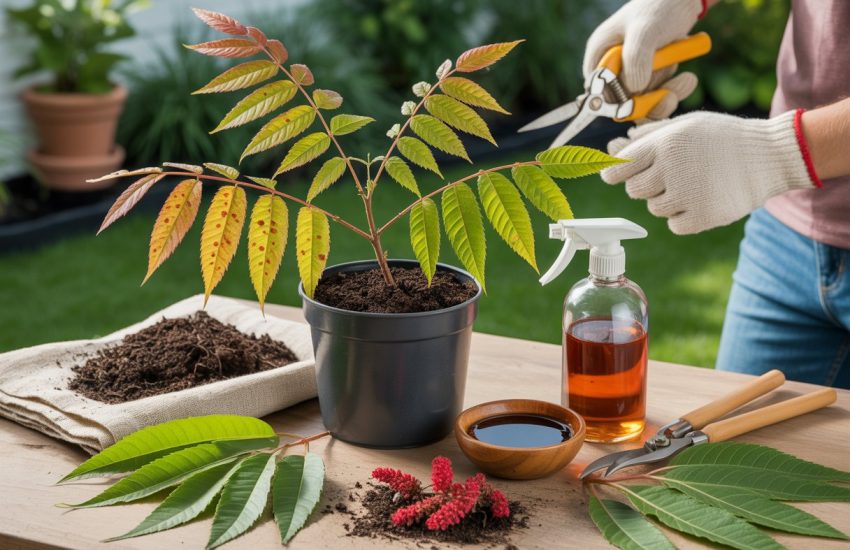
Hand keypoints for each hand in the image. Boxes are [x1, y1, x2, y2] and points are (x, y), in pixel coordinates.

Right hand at [583, 0, 702, 119]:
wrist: (685, 1)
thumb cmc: (660, 8)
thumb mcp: (646, 30)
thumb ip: (636, 59)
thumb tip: (634, 89)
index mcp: (600, 54)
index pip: (596, 92)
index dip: (615, 103)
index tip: (638, 101)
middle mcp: (612, 67)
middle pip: (621, 103)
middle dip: (648, 102)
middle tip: (668, 94)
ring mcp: (631, 73)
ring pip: (643, 102)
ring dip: (666, 95)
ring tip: (685, 78)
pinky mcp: (649, 77)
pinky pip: (657, 97)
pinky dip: (675, 91)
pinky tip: (687, 77)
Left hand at [601, 111, 815, 234]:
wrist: (771, 156)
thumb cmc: (723, 138)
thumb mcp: (686, 125)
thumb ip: (649, 135)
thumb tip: (615, 147)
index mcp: (664, 144)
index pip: (620, 168)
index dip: (614, 174)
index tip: (616, 176)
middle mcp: (671, 169)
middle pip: (634, 191)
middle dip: (646, 186)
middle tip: (669, 178)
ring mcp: (687, 195)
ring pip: (655, 208)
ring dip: (668, 200)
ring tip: (694, 185)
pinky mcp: (703, 217)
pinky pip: (674, 225)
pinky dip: (684, 218)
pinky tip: (701, 201)